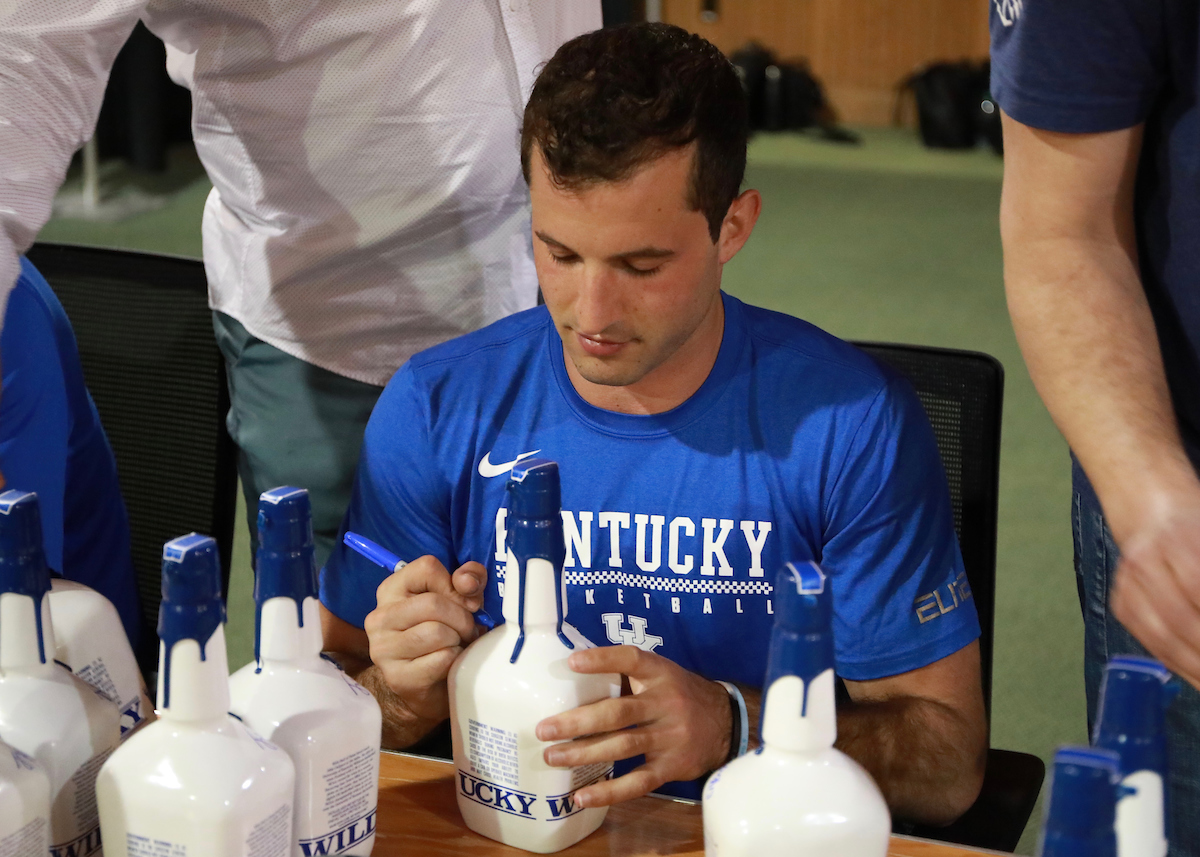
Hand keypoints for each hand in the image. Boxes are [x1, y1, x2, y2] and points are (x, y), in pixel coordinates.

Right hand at [363, 556, 486, 721]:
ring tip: (456, 645)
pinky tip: (449, 664)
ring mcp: (383, 648)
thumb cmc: (445, 633)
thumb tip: (466, 581)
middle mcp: (380, 616)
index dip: (454, 584)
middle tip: (466, 630)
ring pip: (437, 632)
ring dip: (457, 640)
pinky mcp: (397, 677)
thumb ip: (468, 579)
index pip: (427, 567)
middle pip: (433, 603)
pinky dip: (454, 660)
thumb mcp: (460, 599)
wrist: (429, 685)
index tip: (465, 602)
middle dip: (462, 618)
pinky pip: (440, 659)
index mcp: (392, 589)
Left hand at [534, 645, 730, 806]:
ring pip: (622, 746)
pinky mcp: (671, 766)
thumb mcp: (662, 674)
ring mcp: (669, 737)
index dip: (602, 659)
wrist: (727, 723)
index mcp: (660, 674)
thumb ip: (627, 674)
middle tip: (544, 729)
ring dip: (584, 753)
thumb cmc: (680, 694)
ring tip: (553, 757)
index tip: (571, 662)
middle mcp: (665, 703)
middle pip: (617, 712)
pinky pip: (637, 781)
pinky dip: (609, 792)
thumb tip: (572, 673)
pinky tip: (583, 795)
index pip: (630, 660)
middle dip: (577, 722)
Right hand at [1111, 498, 1199, 688]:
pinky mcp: (1120, 601)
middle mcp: (1144, 562)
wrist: (1151, 511)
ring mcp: (1127, 582)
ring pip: (1158, 634)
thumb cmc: (1194, 526)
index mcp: (1177, 540)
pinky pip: (1146, 639)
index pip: (1195, 585)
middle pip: (1177, 617)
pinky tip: (1192, 674)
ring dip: (1189, 665)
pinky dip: (1172, 661)